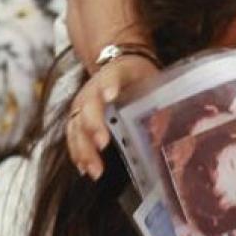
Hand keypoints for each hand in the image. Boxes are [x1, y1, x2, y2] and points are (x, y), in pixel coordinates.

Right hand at [66, 55, 159, 179]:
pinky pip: (73, 136)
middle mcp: (93, 88)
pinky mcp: (77, 117)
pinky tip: (85, 168)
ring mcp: (82, 103)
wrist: (118, 66)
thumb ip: (157, 97)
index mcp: (115, 73)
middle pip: (88, 106)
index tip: (110, 96)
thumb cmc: (137, 76)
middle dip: (93, 125)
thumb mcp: (150, 78)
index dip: (109, 85)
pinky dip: (77, 153)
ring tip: (95, 169)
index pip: (111, 77)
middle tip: (103, 144)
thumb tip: (163, 127)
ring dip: (83, 147)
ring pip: (76, 125)